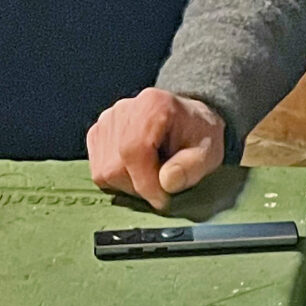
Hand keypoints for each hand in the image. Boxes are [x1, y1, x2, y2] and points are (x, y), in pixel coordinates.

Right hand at [86, 89, 226, 202]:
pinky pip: (99, 170)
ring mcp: (106, 121)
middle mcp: (123, 109)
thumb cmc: (197, 136)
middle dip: (140, 186)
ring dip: (129, 185)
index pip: (134, 150)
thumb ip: (191, 168)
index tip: (162, 200)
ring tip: (152, 174)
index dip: (146, 182)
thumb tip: (166, 182)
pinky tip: (138, 170)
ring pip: (104, 172)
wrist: (187, 121)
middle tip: (163, 186)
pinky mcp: (97, 134)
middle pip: (116, 165)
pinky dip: (118, 179)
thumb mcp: (208, 153)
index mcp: (153, 105)